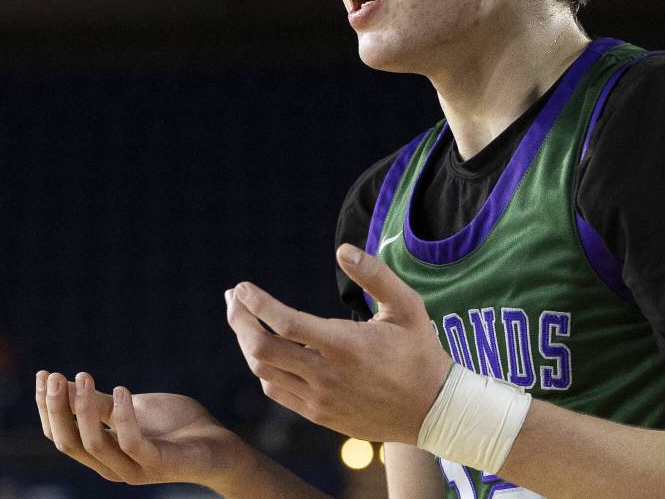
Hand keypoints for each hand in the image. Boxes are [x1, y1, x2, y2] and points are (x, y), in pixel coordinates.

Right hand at [35, 370, 250, 490]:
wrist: (218, 444)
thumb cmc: (175, 426)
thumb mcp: (133, 407)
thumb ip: (103, 403)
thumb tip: (68, 384)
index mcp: (102, 454)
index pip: (61, 436)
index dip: (47, 408)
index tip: (42, 375)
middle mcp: (111, 467)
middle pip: (69, 443)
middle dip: (56, 409)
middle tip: (54, 376)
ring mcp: (134, 469)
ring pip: (94, 444)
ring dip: (83, 410)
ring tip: (83, 377)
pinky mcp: (158, 464)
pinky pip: (132, 443)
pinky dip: (123, 416)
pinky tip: (122, 390)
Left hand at [226, 243, 452, 444]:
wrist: (432, 409)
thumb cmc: (420, 350)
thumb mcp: (407, 305)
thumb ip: (375, 274)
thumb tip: (342, 249)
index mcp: (345, 345)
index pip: (285, 323)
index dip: (257, 303)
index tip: (241, 287)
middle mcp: (326, 375)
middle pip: (262, 349)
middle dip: (239, 321)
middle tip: (233, 299)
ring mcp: (320, 400)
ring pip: (264, 372)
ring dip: (247, 344)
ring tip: (244, 320)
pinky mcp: (320, 416)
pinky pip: (277, 392)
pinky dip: (264, 369)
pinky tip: (266, 350)